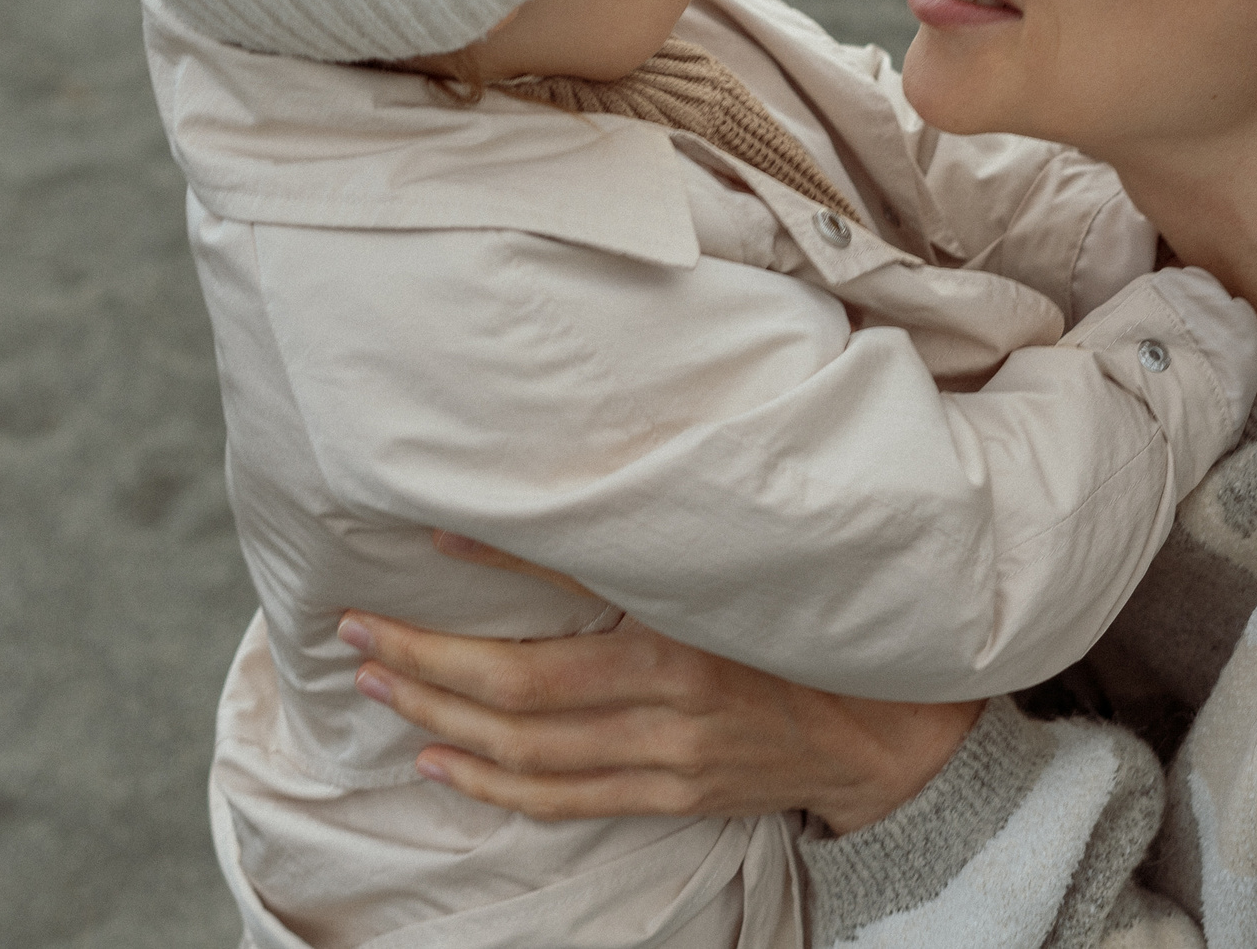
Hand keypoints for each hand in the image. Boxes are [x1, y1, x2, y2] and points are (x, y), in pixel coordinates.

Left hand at [341, 536, 982, 834]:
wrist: (896, 731)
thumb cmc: (826, 619)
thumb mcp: (760, 556)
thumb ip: (687, 517)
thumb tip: (614, 457)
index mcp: (694, 625)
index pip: (573, 592)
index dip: (494, 569)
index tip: (425, 541)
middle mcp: (673, 699)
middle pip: (520, 692)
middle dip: (427, 663)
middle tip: (359, 633)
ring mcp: (667, 758)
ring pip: (526, 752)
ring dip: (440, 720)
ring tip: (379, 686)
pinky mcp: (670, 797)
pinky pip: (561, 800)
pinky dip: (492, 785)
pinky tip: (440, 764)